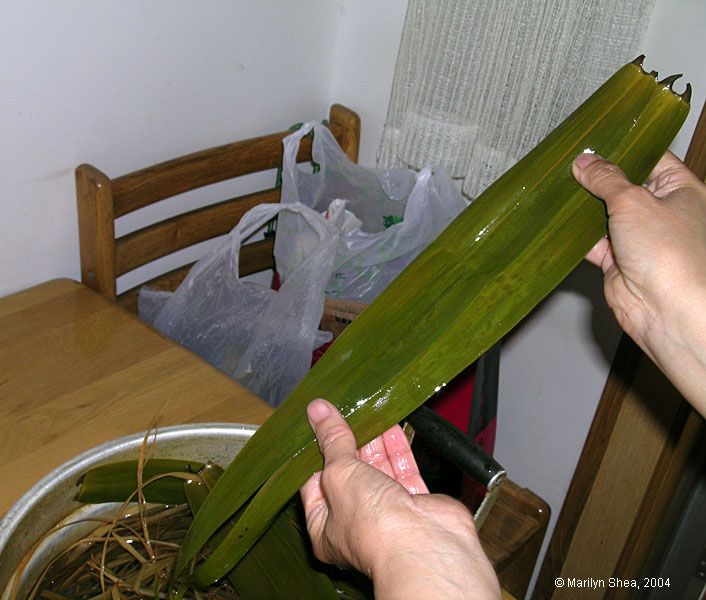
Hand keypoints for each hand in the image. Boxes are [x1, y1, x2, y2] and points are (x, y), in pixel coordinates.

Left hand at [300, 399, 500, 599]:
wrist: (424, 544)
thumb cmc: (372, 525)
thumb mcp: (339, 473)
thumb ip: (333, 441)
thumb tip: (318, 412)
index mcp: (326, 528)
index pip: (315, 484)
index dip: (316, 454)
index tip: (318, 425)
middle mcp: (357, 523)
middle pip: (349, 474)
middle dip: (349, 442)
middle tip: (345, 411)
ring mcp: (388, 514)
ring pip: (378, 469)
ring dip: (374, 441)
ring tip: (368, 411)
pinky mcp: (415, 504)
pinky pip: (404, 470)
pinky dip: (398, 448)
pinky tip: (392, 424)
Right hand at [573, 151, 705, 417]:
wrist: (665, 310)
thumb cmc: (671, 255)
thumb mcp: (634, 201)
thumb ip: (607, 179)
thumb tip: (586, 161)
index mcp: (681, 190)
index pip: (652, 158)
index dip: (625, 148)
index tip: (596, 141)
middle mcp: (662, 213)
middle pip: (624, 186)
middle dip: (598, 180)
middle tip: (571, 164)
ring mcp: (640, 239)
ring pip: (605, 215)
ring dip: (585, 208)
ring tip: (559, 188)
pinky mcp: (618, 262)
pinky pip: (593, 243)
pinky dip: (577, 237)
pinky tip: (559, 223)